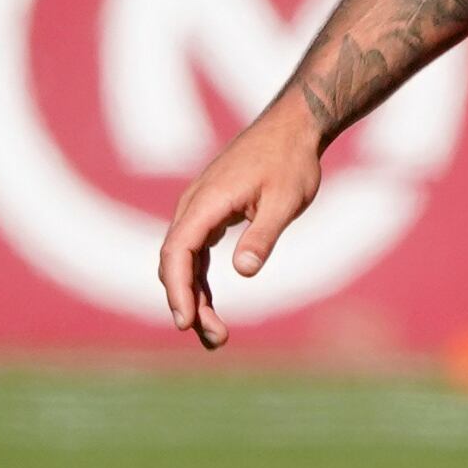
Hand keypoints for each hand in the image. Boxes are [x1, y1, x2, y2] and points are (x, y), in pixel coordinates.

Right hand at [156, 100, 325, 349]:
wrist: (292, 128)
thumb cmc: (291, 161)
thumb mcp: (285, 201)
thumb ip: (263, 235)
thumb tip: (244, 271)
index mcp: (206, 202)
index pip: (178, 251)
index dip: (178, 289)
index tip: (187, 321)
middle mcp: (194, 206)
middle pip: (175, 262)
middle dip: (188, 303)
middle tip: (215, 339)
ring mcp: (199, 209)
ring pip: (183, 261)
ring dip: (194, 298)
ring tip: (217, 335)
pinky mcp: (209, 213)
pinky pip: (194, 253)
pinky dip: (199, 281)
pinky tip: (210, 307)